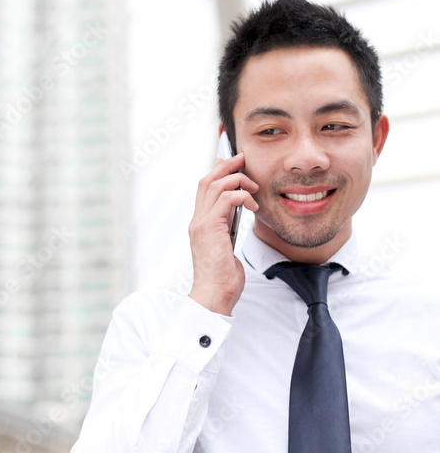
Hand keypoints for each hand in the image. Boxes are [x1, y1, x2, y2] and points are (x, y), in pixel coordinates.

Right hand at [188, 153, 258, 315]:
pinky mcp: (210, 228)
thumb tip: (236, 211)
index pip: (205, 189)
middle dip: (226, 165)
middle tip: (242, 158)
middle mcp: (197, 219)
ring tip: (254, 187)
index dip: (217, 171)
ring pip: (215, 185)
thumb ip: (227, 226)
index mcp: (200, 223)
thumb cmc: (222, 276)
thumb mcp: (225, 244)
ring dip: (238, 180)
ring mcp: (201, 223)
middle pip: (207, 180)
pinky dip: (241, 196)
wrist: (214, 294)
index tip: (232, 162)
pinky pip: (226, 199)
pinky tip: (253, 205)